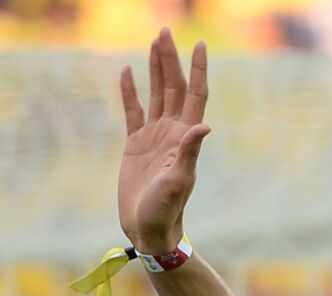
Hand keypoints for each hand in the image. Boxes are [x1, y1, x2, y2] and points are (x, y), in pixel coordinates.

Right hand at [118, 28, 210, 255]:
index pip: (195, 95)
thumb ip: (189, 153)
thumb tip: (204, 126)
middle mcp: (173, 132)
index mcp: (186, 138)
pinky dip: (130, 91)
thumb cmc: (167, 209)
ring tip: (155, 42)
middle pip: (175, 87)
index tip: (199, 45)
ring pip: (157, 94)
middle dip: (171, 59)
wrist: (149, 228)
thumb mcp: (179, 180)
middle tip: (166, 31)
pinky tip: (127, 72)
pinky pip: (133, 110)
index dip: (197, 70)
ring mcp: (155, 136)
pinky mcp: (135, 144)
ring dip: (156, 69)